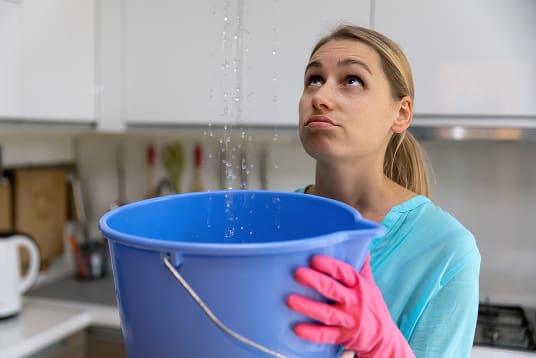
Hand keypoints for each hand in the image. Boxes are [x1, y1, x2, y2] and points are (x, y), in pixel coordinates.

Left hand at [286, 254, 413, 356]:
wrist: (383, 337)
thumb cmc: (371, 305)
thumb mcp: (370, 284)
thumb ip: (361, 265)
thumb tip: (359, 240)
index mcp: (358, 285)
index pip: (344, 272)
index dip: (329, 266)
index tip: (314, 259)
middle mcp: (354, 301)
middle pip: (332, 289)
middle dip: (314, 281)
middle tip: (297, 274)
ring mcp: (348, 320)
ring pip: (326, 313)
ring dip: (308, 307)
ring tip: (290, 300)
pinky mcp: (342, 336)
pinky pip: (325, 335)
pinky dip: (311, 333)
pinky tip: (297, 328)